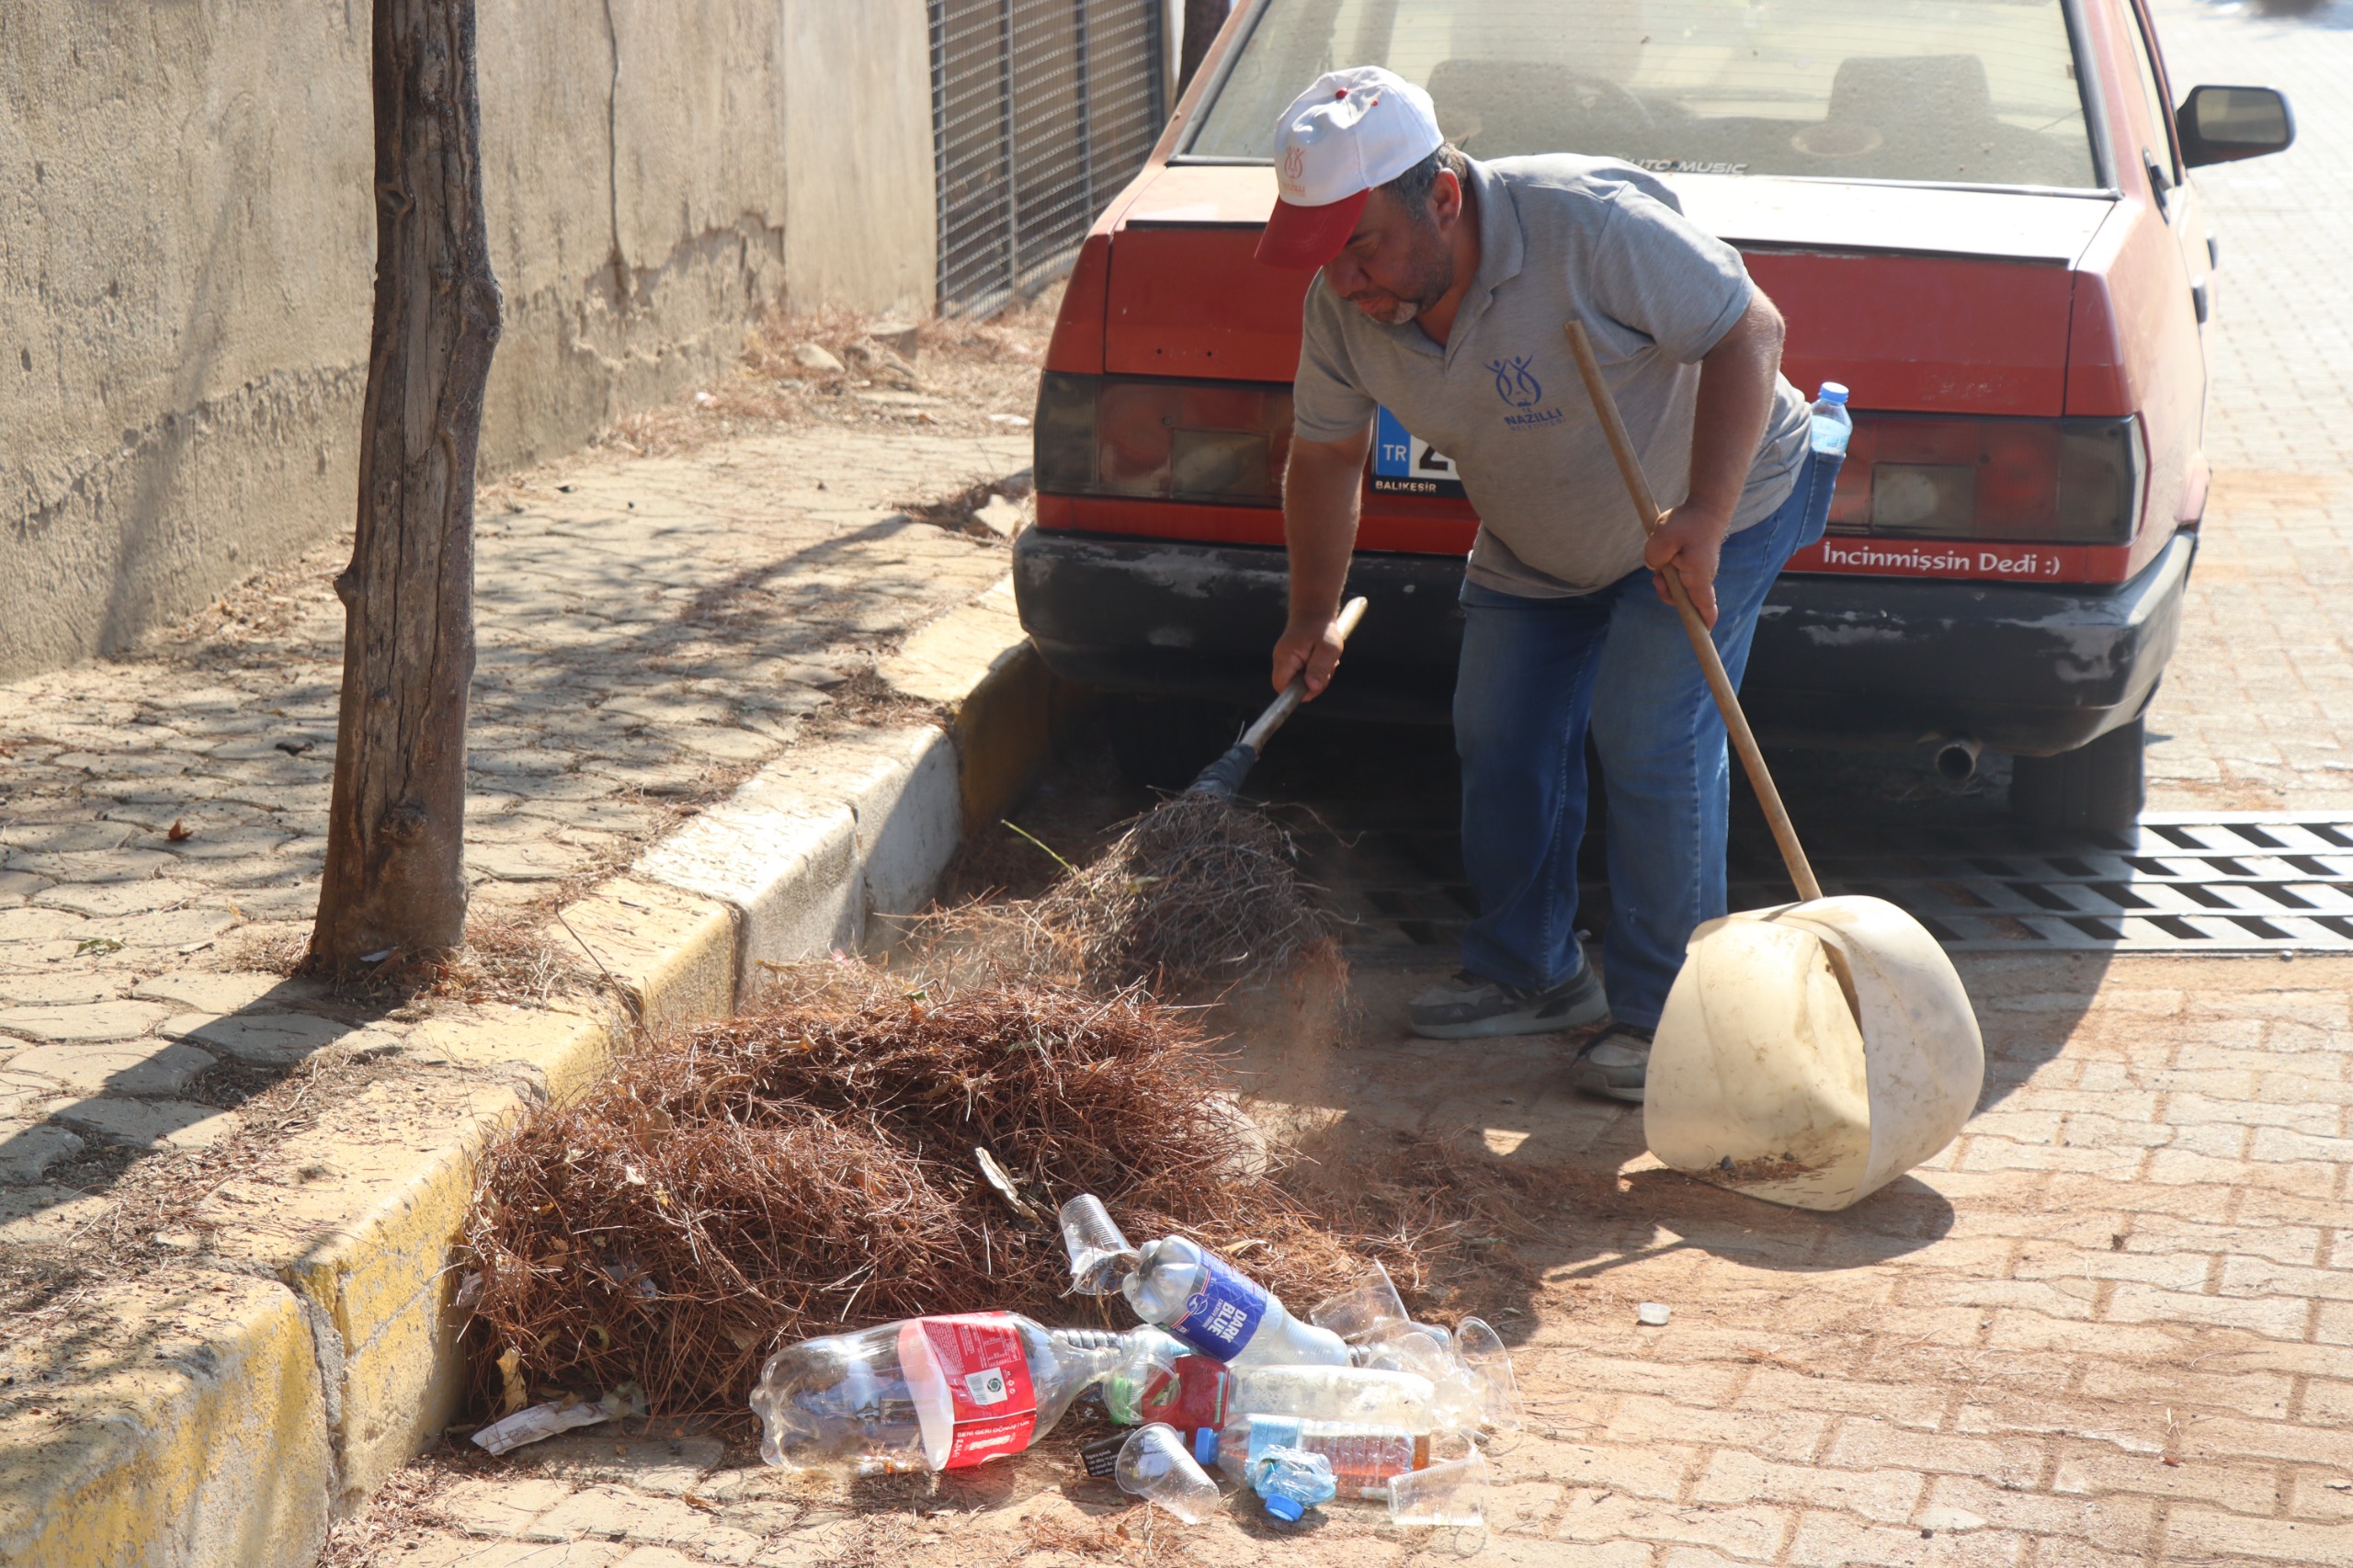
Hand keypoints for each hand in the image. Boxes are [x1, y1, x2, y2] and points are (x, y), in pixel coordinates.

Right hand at [1271, 610, 1349, 699]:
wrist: (1314, 611)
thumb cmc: (1322, 629)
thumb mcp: (1328, 649)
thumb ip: (1319, 668)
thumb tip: (1311, 688)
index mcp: (1285, 658)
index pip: (1282, 687)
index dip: (1298, 692)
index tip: (1316, 683)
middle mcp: (1281, 661)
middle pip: (1292, 688)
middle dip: (1313, 685)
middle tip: (1326, 668)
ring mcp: (1285, 662)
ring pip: (1300, 683)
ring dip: (1317, 677)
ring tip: (1326, 661)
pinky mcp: (1292, 662)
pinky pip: (1303, 676)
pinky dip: (1315, 672)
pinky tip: (1321, 660)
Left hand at [1644, 504, 1730, 627]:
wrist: (1706, 505)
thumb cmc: (1688, 521)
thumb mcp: (1662, 539)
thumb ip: (1653, 558)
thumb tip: (1655, 568)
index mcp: (1698, 577)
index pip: (1705, 609)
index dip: (1703, 624)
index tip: (1702, 636)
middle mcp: (1702, 577)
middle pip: (1683, 600)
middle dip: (1666, 593)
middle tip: (1658, 577)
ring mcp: (1699, 569)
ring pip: (1678, 585)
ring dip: (1665, 578)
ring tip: (1661, 560)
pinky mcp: (1694, 561)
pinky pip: (1678, 573)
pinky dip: (1668, 567)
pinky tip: (1665, 552)